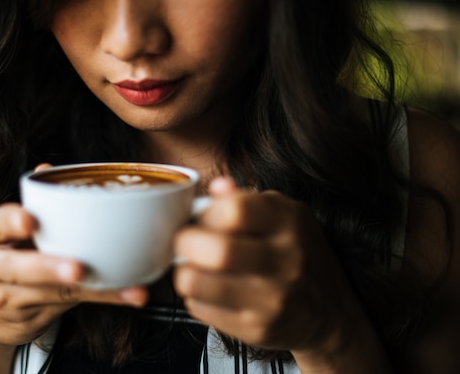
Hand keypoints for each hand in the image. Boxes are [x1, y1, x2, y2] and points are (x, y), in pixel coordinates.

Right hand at [0, 166, 148, 350]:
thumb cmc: (10, 256)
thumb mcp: (11, 229)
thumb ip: (33, 203)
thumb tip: (47, 168)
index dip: (11, 221)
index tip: (30, 220)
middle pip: (17, 268)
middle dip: (48, 268)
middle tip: (78, 268)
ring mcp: (8, 297)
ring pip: (51, 292)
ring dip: (90, 288)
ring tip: (120, 285)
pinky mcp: (31, 317)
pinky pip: (71, 305)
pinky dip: (104, 297)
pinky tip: (130, 294)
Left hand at [173, 177, 359, 353]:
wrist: (329, 312)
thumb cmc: (296, 254)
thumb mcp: (282, 215)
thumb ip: (245, 198)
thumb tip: (217, 186)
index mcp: (290, 222)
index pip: (236, 210)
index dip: (207, 212)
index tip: (202, 218)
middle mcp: (286, 261)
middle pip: (217, 250)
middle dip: (185, 242)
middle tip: (185, 242)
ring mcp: (273, 299)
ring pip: (198, 283)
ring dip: (185, 271)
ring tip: (194, 266)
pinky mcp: (257, 328)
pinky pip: (200, 308)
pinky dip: (195, 296)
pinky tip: (210, 289)